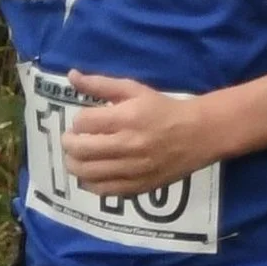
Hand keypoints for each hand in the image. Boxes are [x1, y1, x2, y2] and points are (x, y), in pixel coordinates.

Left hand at [59, 72, 214, 192]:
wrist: (198, 134)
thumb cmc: (163, 109)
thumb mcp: (134, 90)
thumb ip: (101, 84)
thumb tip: (71, 75)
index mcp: (127, 117)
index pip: (83, 122)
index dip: (77, 122)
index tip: (83, 122)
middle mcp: (128, 145)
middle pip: (80, 150)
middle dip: (68, 143)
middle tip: (70, 140)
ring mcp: (133, 169)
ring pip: (87, 173)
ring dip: (74, 164)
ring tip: (76, 157)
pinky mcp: (138, 186)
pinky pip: (104, 190)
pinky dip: (90, 183)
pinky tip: (90, 174)